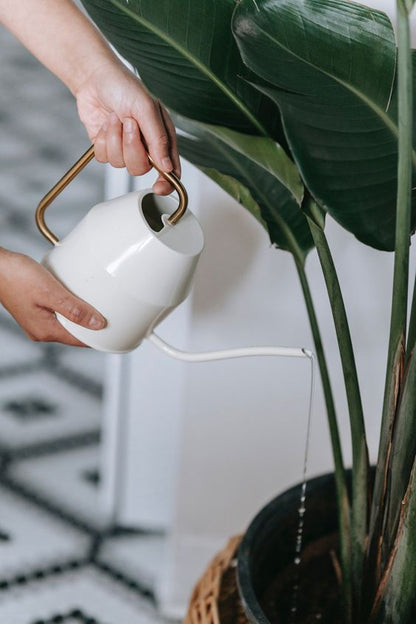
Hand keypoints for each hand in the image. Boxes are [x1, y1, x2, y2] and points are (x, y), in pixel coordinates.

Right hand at [0, 249, 105, 346]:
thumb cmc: (15, 276)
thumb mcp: (51, 292)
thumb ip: (75, 310)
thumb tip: (97, 324)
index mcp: (45, 330)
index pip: (80, 341)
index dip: (99, 337)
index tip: (117, 330)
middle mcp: (41, 330)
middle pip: (75, 333)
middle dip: (93, 325)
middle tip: (111, 313)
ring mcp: (37, 320)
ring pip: (67, 322)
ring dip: (81, 314)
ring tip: (97, 304)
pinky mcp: (35, 309)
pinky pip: (59, 313)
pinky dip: (70, 306)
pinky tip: (76, 296)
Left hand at [75, 60, 180, 194]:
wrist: (93, 78)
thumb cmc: (124, 86)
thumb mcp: (146, 108)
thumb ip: (158, 139)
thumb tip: (167, 167)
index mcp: (162, 137)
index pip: (170, 169)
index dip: (167, 182)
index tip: (159, 187)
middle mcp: (145, 146)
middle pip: (140, 168)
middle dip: (131, 147)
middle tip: (128, 124)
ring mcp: (125, 148)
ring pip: (120, 164)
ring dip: (114, 139)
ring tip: (115, 118)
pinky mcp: (107, 148)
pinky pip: (104, 158)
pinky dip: (102, 140)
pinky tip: (106, 123)